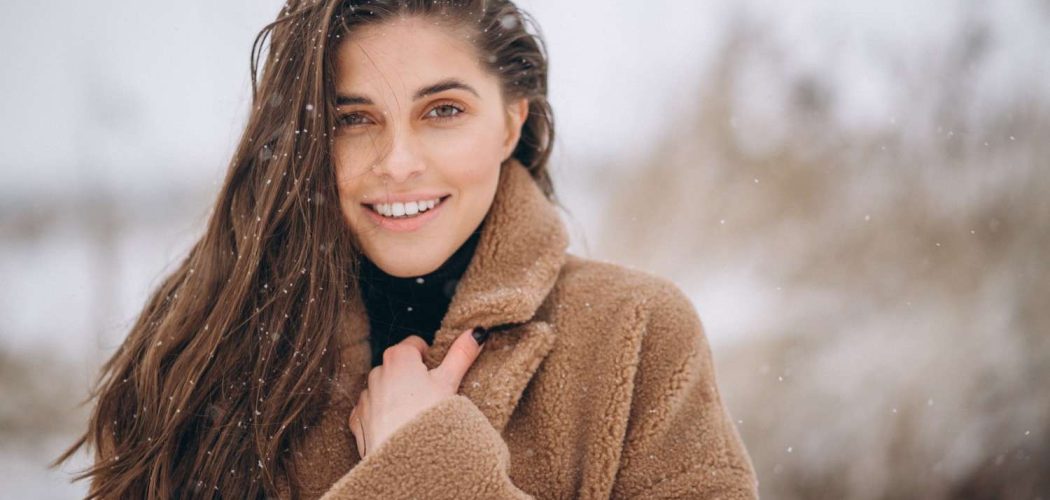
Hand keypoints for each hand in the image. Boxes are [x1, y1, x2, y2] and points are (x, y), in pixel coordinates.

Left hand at [348, 327, 486, 456]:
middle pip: (398, 366)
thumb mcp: (450, 382)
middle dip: (412, 377)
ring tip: (415, 415)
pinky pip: (370, 410)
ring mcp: (365, 397)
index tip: (438, 374)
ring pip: (383, 389)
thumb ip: (461, 354)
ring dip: (396, 396)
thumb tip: (476, 332)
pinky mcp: (357, 420)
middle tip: (430, 396)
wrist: (405, 459)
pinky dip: (381, 415)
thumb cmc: (427, 417)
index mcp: (398, 357)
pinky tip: (397, 427)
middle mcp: (376, 372)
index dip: (430, 358)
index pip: (415, 344)